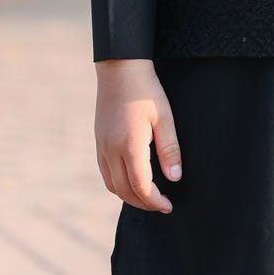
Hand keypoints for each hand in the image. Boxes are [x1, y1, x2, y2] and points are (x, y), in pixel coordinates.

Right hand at [94, 58, 181, 212]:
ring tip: (148, 197)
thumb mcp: (165, 118)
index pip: (140, 186)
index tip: (168, 206)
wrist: (120, 69)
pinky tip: (132, 180)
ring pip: (112, 185)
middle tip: (161, 205)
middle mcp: (111, 150)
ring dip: (129, 196)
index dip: (155, 201)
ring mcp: (102, 146)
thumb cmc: (146, 91)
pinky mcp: (99, 141)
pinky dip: (118, 184)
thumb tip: (174, 178)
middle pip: (124, 191)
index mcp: (129, 145)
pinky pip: (105, 173)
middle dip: (143, 203)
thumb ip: (169, 149)